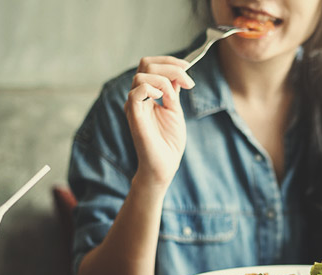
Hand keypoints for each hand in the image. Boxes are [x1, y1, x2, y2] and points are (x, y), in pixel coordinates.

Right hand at [124, 56, 195, 188]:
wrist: (164, 165)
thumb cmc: (169, 142)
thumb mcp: (175, 110)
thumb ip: (173, 91)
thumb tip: (178, 72)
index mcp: (147, 94)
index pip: (150, 65)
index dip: (169, 62)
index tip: (188, 67)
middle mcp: (138, 97)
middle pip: (145, 64)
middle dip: (170, 67)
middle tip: (188, 82)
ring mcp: (134, 105)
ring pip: (141, 75)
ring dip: (164, 80)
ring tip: (174, 98)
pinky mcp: (133, 115)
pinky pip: (136, 92)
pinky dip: (152, 89)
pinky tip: (163, 99)